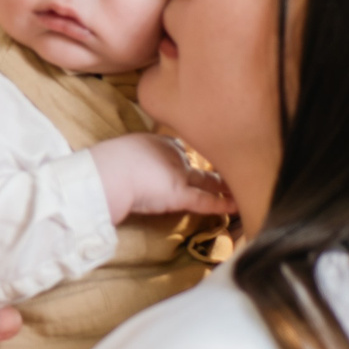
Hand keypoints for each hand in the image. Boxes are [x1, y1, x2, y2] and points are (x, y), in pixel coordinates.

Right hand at [88, 133, 235, 225]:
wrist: (107, 172)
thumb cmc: (108, 164)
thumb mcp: (123, 152)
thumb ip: (135, 158)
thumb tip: (134, 169)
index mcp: (158, 142)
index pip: (181, 150)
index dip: (189, 160)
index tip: (199, 165)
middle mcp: (174, 154)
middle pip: (200, 163)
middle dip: (216, 168)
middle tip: (233, 171)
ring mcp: (179, 173)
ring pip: (208, 180)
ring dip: (225, 185)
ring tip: (241, 188)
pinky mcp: (179, 194)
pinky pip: (206, 201)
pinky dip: (222, 204)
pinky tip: (238, 206)